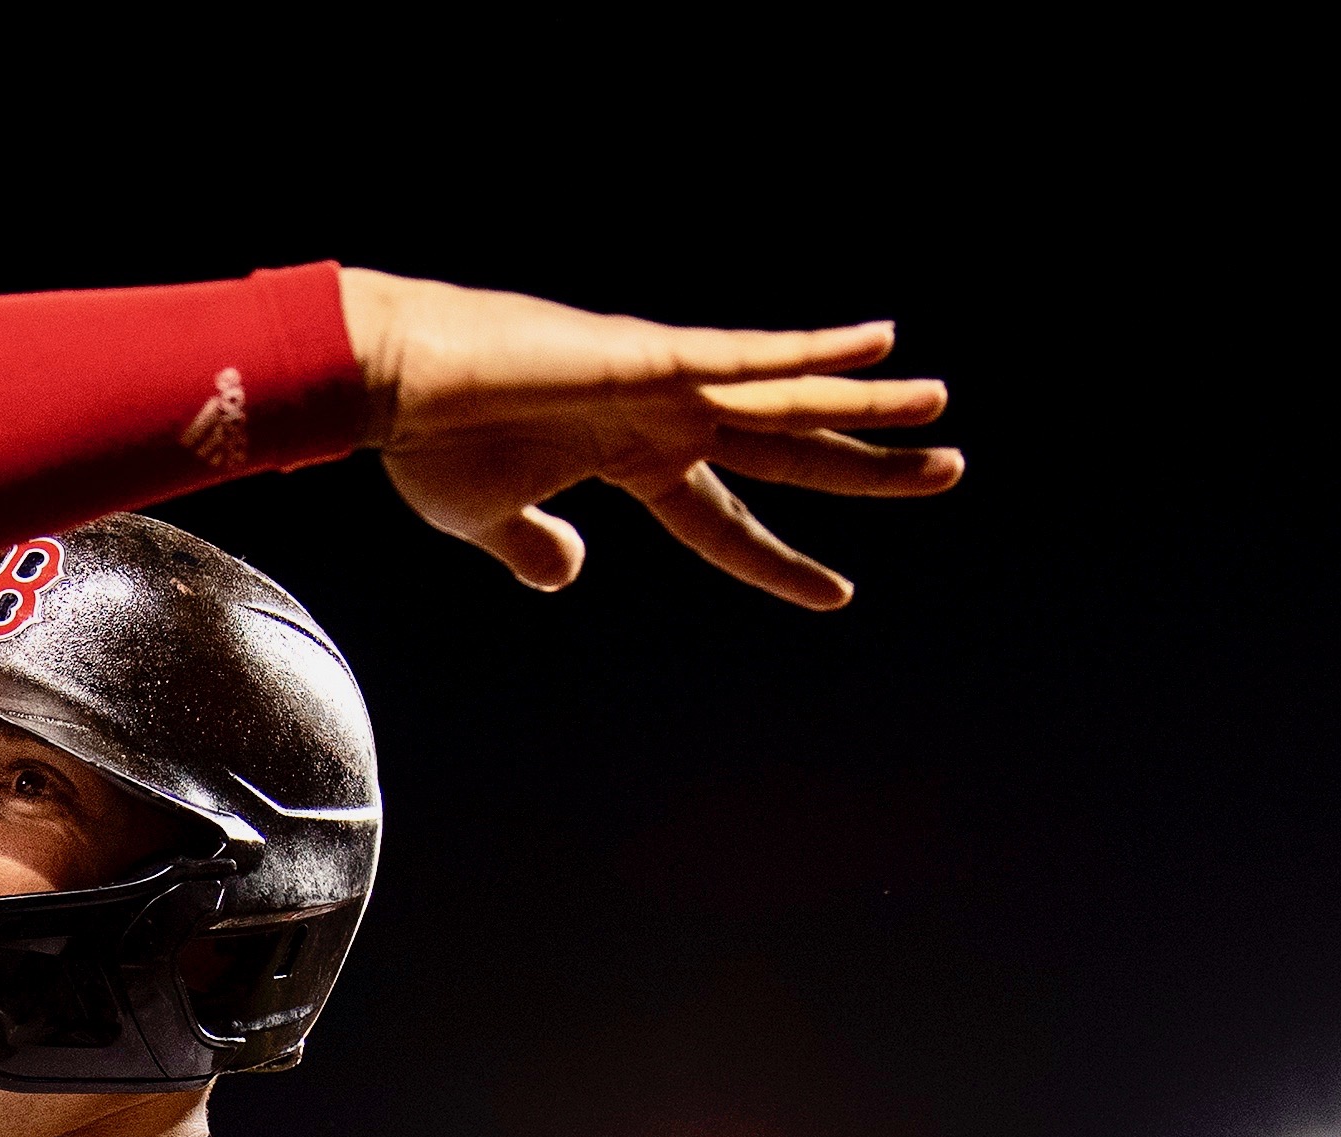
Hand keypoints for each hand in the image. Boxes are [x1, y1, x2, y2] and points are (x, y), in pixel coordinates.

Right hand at [340, 271, 961, 609]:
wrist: (393, 378)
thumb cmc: (429, 443)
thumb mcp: (487, 518)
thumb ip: (533, 546)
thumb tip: (568, 575)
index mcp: (630, 461)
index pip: (724, 522)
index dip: (779, 561)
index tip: (838, 593)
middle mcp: (664, 417)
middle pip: (787, 448)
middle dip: (867, 464)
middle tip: (946, 468)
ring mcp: (664, 381)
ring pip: (787, 399)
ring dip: (867, 404)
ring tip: (940, 406)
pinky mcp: (649, 354)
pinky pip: (747, 356)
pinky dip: (813, 349)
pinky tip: (877, 339)